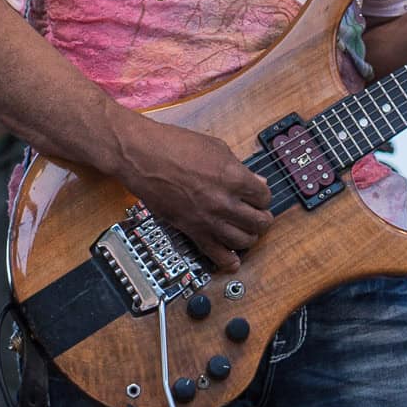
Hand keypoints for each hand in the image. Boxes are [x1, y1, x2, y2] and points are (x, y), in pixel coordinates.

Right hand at [119, 118, 272, 270]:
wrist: (142, 157)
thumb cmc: (173, 145)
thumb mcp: (214, 148)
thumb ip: (238, 167)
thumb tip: (255, 181)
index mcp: (234, 177)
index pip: (264, 196)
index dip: (262, 196)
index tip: (258, 196)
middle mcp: (225, 202)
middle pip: (259, 222)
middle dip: (261, 218)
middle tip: (257, 216)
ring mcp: (209, 219)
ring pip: (244, 241)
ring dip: (248, 237)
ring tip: (245, 231)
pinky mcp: (192, 230)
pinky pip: (216, 254)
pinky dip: (228, 260)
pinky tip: (233, 260)